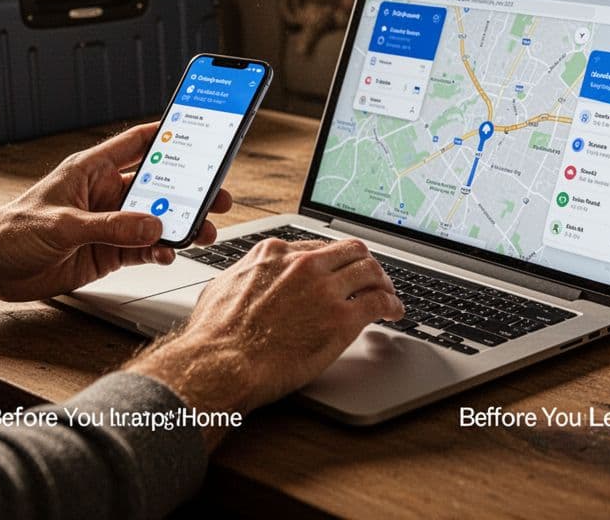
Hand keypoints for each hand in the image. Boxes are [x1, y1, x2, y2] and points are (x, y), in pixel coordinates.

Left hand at [0, 123, 232, 308]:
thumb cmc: (11, 231)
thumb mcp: (63, 224)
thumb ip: (109, 226)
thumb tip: (150, 224)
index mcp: (92, 170)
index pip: (137, 143)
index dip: (168, 134)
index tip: (199, 130)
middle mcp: (105, 194)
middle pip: (157, 186)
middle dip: (188, 189)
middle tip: (216, 194)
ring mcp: (109, 224)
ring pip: (156, 219)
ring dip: (180, 223)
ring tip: (203, 230)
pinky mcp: (107, 252)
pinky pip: (144, 248)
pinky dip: (160, 250)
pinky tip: (170, 251)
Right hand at [127, 237, 402, 445]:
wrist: (222, 362)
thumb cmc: (214, 335)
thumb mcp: (222, 289)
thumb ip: (243, 278)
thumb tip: (245, 281)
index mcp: (275, 254)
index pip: (317, 247)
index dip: (333, 260)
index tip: (338, 269)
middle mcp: (304, 264)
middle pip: (350, 251)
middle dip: (365, 263)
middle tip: (371, 277)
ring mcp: (325, 289)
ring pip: (370, 271)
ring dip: (384, 282)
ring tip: (388, 294)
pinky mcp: (341, 318)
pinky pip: (379, 302)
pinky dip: (392, 304)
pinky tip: (394, 312)